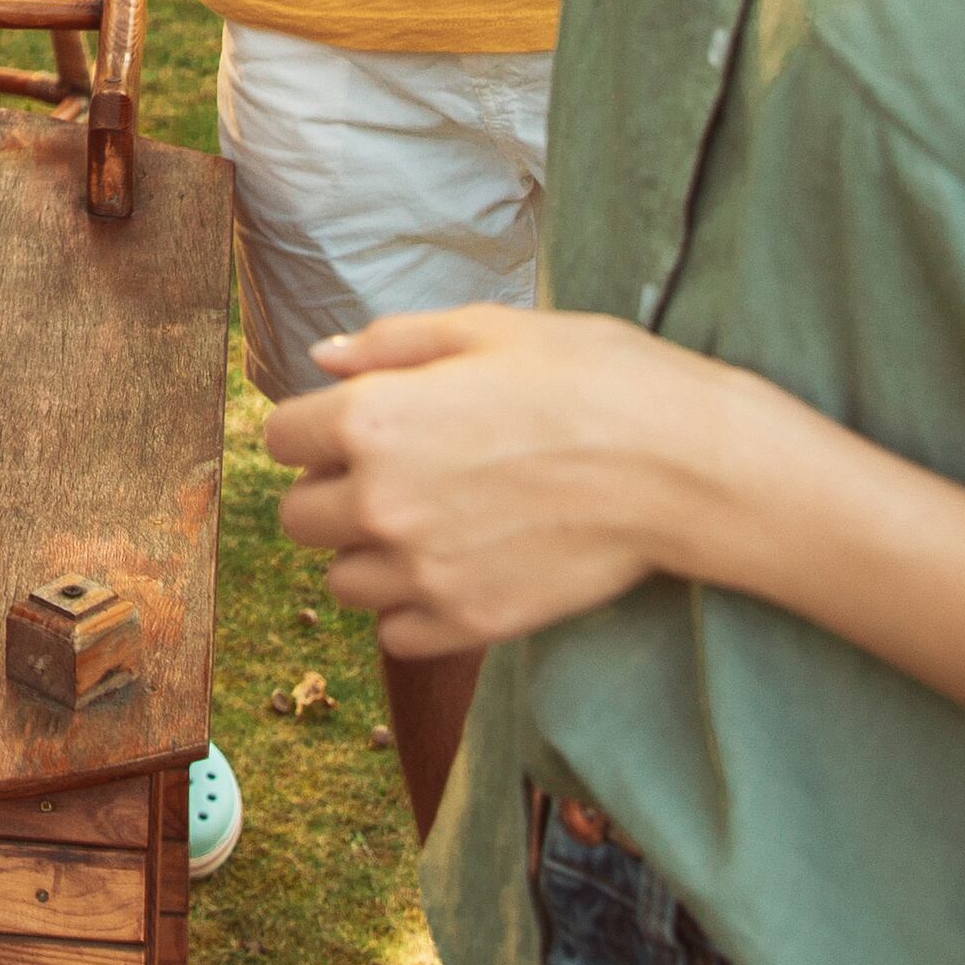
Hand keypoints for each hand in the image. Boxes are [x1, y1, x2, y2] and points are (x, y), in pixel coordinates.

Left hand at [256, 304, 756, 655]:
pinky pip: (396, 634)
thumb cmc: (592, 379)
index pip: (279, 438)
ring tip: (430, 522)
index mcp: (373, 420)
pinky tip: (457, 568)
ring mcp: (423, 574)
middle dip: (333, 490)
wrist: (684, 465)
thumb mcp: (489, 330)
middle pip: (298, 516)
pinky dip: (413, 609)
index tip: (354, 424)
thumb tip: (325, 358)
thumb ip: (392, 344)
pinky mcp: (469, 624)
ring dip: (369, 555)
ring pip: (342, 581)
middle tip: (397, 471)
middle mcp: (380, 504)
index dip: (314, 426)